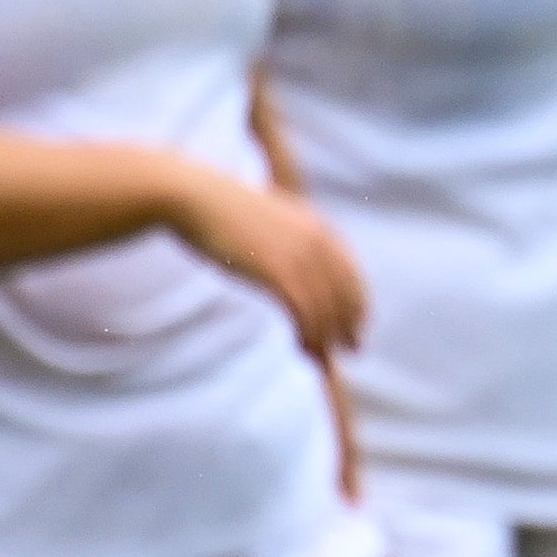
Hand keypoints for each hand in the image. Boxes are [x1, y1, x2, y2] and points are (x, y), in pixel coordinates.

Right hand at [163, 164, 366, 355]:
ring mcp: (298, 256)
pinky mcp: (277, 271)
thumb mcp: (269, 221)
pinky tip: (303, 347)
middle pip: (345, 293)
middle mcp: (316, 242)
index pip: (351, 273)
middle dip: (351, 324)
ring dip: (328, 337)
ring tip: (322, 358)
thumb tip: (291, 262)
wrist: (197, 199)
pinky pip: (303, 311)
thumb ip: (289, 238)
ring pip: (326, 307)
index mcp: (317, 228)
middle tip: (352, 350)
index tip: (358, 324)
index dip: (358, 302)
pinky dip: (309, 333)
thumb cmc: (224, 212)